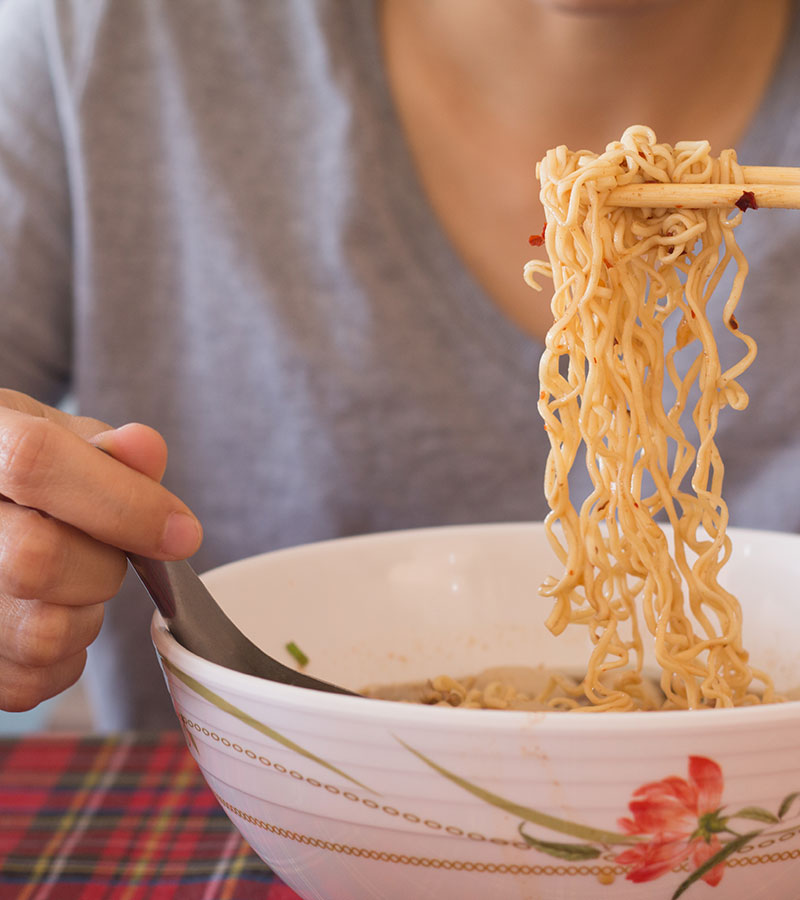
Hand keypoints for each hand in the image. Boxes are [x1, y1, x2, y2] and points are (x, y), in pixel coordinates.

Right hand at [0, 390, 201, 711]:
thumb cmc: (25, 468)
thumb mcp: (57, 434)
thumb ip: (106, 447)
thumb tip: (145, 451)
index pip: (36, 464)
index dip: (122, 501)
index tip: (183, 533)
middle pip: (37, 558)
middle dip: (103, 564)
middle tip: (107, 552)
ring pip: (41, 633)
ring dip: (86, 616)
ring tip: (76, 585)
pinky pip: (29, 682)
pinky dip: (65, 659)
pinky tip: (57, 616)